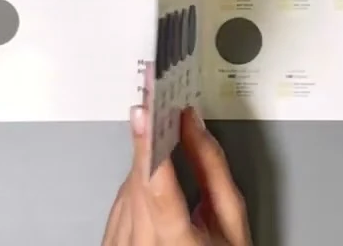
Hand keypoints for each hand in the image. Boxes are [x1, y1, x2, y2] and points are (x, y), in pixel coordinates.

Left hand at [101, 106, 251, 244]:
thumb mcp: (231, 220)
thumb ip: (213, 169)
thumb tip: (193, 125)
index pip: (157, 191)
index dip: (149, 149)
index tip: (145, 117)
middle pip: (140, 183)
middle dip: (152, 148)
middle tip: (158, 110)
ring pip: (128, 189)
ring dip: (147, 168)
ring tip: (167, 156)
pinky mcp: (111, 243)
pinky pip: (121, 203)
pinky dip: (138, 189)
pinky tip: (156, 189)